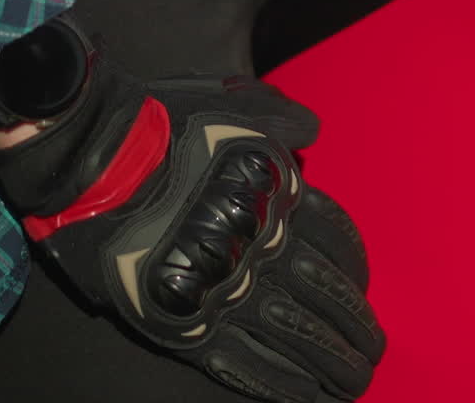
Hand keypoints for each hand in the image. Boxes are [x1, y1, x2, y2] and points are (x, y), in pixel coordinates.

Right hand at [0, 24, 384, 401]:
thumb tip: (312, 128)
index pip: (337, 240)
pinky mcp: (191, 323)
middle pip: (328, 297)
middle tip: (372, 351)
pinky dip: (284, 385)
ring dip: (333, 365)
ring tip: (352, 385)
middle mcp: (263, 248)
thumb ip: (279, 117)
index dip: (356, 268)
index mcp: (278, 197)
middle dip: (356, 329)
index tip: (365, 286)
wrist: (102, 163)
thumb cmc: (166, 125)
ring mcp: (229, 289)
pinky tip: (306, 397)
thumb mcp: (234, 102)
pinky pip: (250, 366)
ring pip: (299, 338)